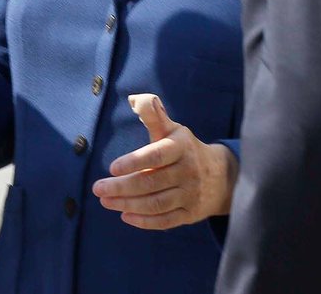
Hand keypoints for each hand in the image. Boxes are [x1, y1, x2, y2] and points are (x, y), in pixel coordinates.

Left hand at [90, 93, 237, 229]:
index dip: (134, 162)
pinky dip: (145, 221)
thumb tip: (134, 99)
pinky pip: (167, 220)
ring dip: (128, 204)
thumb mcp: (172, 129)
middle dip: (122, 188)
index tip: (112, 168)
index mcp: (180, 147)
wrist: (222, 176)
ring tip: (105, 201)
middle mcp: (187, 171)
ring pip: (156, 204)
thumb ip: (153, 115)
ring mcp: (191, 195)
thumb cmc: (184, 148)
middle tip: (98, 189)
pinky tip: (125, 216)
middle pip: (151, 183)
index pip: (156, 156)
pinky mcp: (191, 214)